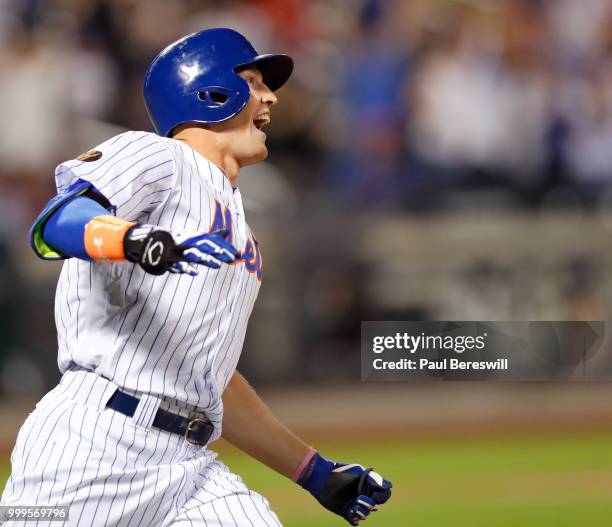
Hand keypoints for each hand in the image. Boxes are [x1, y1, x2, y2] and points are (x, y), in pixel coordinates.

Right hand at [124, 225, 238, 275]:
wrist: (146, 242)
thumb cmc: (173, 241)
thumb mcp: (192, 236)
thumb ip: (210, 236)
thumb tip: (227, 232)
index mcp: (192, 237)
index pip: (211, 240)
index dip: (224, 247)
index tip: (237, 254)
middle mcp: (185, 242)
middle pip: (204, 245)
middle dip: (217, 251)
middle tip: (231, 257)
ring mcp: (176, 251)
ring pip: (191, 254)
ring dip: (204, 259)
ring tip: (216, 264)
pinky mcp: (166, 260)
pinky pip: (176, 264)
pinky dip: (184, 268)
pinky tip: (194, 272)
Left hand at [298, 453, 391, 524]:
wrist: (322, 478)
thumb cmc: (340, 471)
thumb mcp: (359, 472)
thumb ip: (374, 479)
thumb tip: (389, 486)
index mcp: (368, 485)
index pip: (384, 494)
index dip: (383, 496)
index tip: (376, 494)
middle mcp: (363, 495)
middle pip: (376, 505)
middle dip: (371, 503)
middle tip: (360, 498)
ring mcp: (354, 504)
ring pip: (366, 514)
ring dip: (363, 511)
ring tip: (354, 505)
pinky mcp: (346, 512)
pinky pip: (355, 521)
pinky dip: (356, 519)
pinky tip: (351, 512)